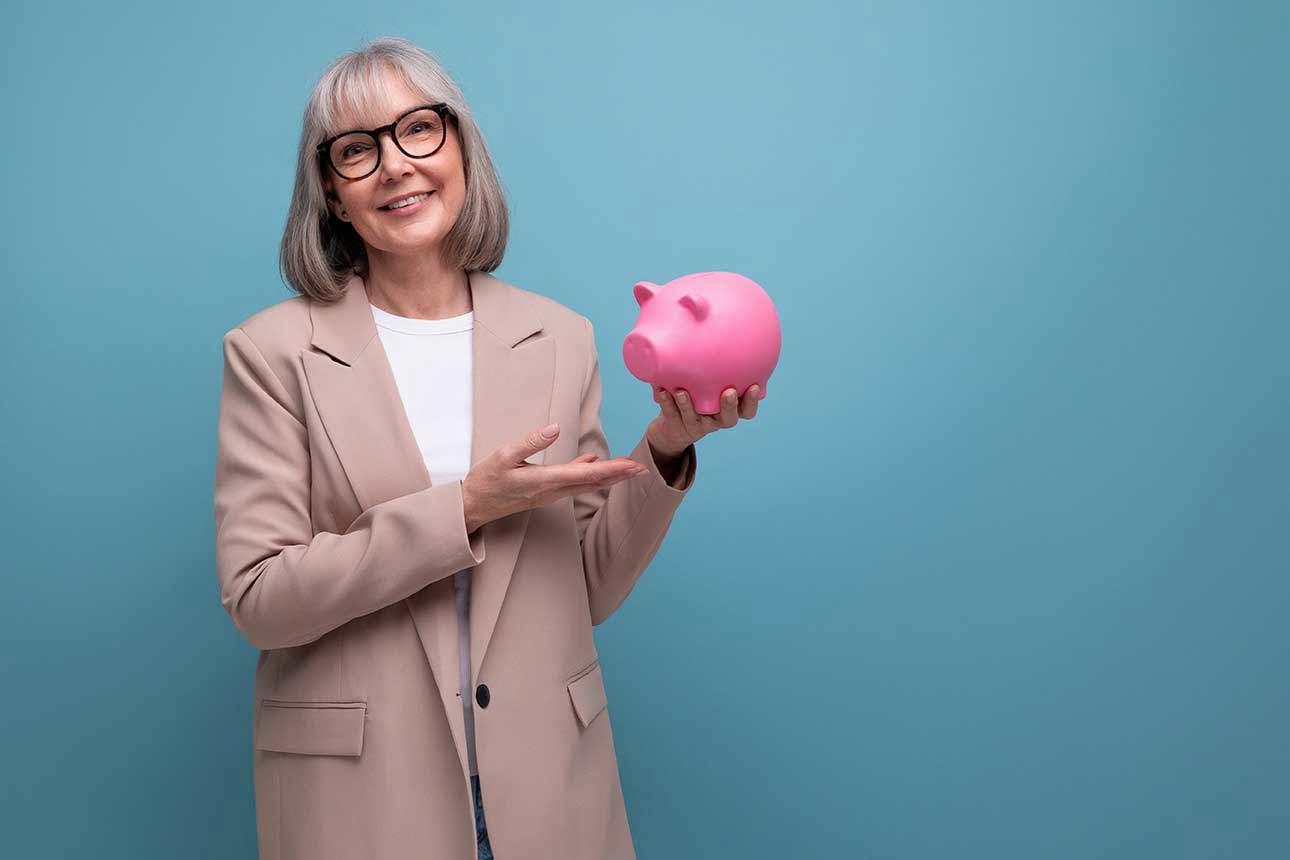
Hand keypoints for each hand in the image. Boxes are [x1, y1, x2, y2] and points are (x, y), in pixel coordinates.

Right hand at [461, 424, 647, 532]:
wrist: (473, 506)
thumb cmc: (486, 480)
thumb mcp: (503, 456)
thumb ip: (530, 441)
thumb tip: (555, 428)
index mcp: (544, 481)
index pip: (586, 475)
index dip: (612, 470)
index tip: (632, 466)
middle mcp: (552, 491)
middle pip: (593, 483)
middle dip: (619, 476)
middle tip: (643, 468)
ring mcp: (549, 494)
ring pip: (585, 485)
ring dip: (608, 477)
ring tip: (628, 468)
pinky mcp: (544, 493)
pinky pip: (572, 484)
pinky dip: (588, 475)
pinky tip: (595, 464)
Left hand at [646, 384, 761, 457]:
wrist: (668, 431)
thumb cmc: (693, 402)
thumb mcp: (706, 392)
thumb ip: (712, 377)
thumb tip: (713, 341)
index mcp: (724, 414)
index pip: (745, 412)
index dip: (751, 403)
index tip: (753, 386)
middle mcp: (712, 422)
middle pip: (727, 420)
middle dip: (729, 406)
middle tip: (729, 392)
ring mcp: (693, 426)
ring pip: (694, 418)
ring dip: (688, 405)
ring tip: (682, 392)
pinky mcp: (674, 426)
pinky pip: (670, 415)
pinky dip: (665, 403)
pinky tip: (661, 391)